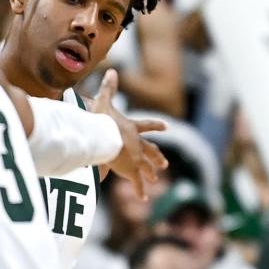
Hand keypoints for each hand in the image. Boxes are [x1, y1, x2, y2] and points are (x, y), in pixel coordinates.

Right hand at [92, 69, 167, 198]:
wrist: (104, 136)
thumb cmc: (102, 120)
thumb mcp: (104, 101)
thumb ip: (108, 87)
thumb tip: (112, 70)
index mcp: (132, 128)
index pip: (147, 126)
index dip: (156, 126)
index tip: (166, 127)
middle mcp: (137, 144)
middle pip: (150, 150)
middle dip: (157, 156)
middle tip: (165, 163)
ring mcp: (135, 158)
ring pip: (146, 168)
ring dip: (150, 173)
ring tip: (154, 180)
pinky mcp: (130, 170)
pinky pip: (136, 183)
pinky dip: (139, 190)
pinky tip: (144, 198)